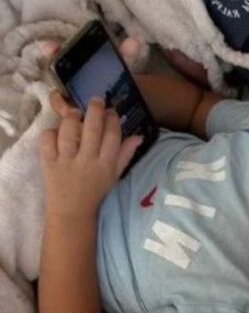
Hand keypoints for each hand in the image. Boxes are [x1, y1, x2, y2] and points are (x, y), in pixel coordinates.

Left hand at [40, 93, 141, 218]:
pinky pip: (47, 142)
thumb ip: (126, 154)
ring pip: (68, 131)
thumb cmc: (94, 191)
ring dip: (72, 117)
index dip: (112, 119)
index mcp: (106, 164)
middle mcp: (87, 161)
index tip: (110, 111)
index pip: (112, 135)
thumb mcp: (114, 175)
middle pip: (92, 128)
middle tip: (95, 100)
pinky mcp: (49, 164)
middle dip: (95, 109)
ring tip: (75, 113)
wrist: (71, 212)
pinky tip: (56, 132)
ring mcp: (67, 162)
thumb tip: (138, 136)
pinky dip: (50, 132)